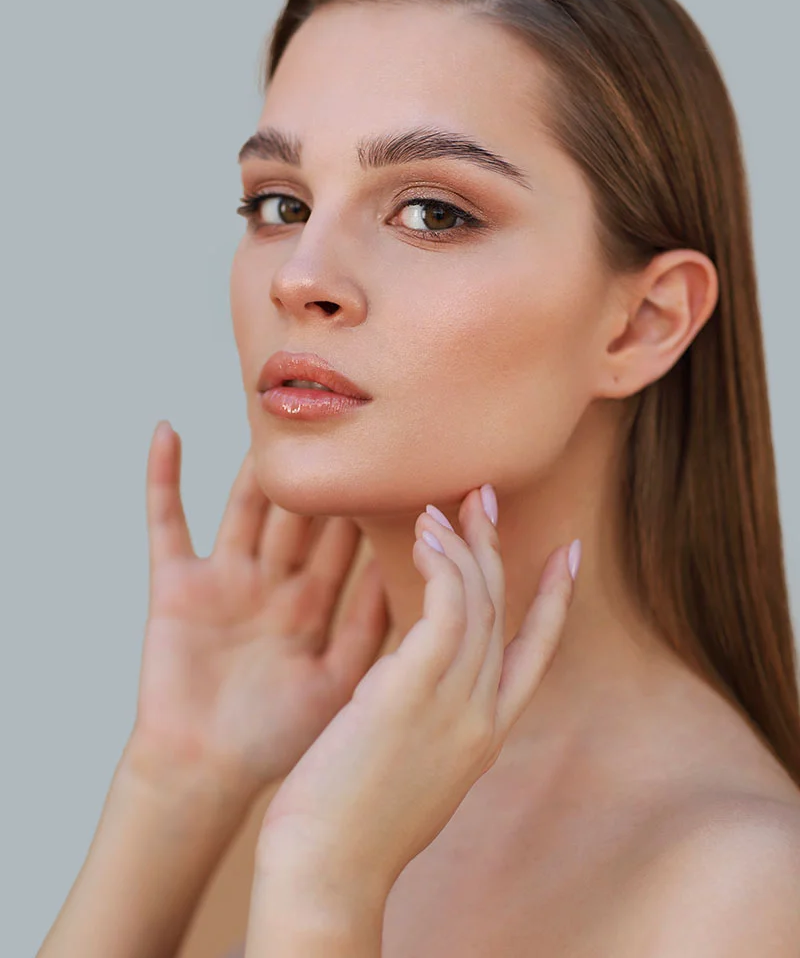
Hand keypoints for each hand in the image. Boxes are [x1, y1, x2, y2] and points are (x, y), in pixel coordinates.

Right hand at [127, 421, 389, 802]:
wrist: (204, 776)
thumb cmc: (278, 739)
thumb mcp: (339, 680)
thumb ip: (372, 629)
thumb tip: (414, 577)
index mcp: (314, 603)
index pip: (349, 540)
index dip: (375, 504)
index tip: (406, 457)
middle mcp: (272, 582)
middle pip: (302, 513)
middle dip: (325, 471)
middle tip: (352, 412)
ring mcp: (223, 579)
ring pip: (246, 505)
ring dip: (258, 464)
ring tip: (277, 408)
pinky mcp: (175, 586)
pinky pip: (167, 522)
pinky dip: (163, 478)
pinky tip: (169, 431)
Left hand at [256, 485, 578, 893]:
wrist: (327, 874)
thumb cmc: (355, 824)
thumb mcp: (413, 768)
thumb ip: (426, 718)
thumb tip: (410, 679)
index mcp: (485, 734)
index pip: (535, 653)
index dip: (555, 599)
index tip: (570, 553)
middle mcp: (481, 714)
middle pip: (504, 610)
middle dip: (499, 547)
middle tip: (485, 497)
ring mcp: (452, 704)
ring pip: (476, 602)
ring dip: (464, 544)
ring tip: (442, 506)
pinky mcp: (411, 691)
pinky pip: (443, 608)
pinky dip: (443, 564)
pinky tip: (429, 535)